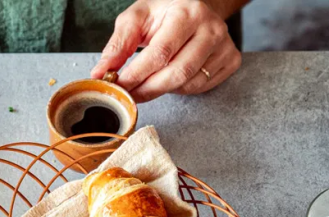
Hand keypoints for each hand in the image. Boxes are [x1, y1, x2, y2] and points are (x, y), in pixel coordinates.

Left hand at [92, 0, 241, 102]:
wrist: (196, 6)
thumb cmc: (163, 14)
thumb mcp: (137, 18)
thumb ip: (118, 45)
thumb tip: (100, 73)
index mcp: (187, 12)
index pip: (160, 53)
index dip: (137, 75)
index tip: (119, 87)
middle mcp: (211, 27)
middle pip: (177, 73)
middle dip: (148, 89)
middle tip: (130, 95)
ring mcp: (225, 45)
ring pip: (189, 84)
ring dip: (164, 90)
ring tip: (150, 81)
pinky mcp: (231, 59)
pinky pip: (201, 87)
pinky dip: (181, 89)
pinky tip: (172, 77)